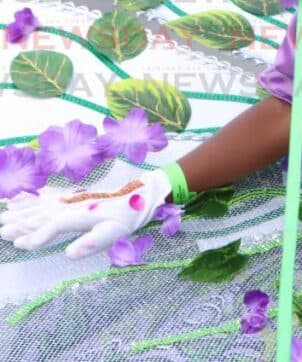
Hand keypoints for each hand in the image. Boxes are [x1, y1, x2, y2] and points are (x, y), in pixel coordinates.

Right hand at [0, 169, 170, 258]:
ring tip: (3, 219)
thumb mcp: (114, 233)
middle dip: (19, 224)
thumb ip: (92, 243)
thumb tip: (68, 255)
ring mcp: (69, 200)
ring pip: (39, 207)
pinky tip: (18, 201)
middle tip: (1, 231)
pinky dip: (30, 200)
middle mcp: (70, 206)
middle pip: (40, 215)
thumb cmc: (127, 217)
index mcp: (78, 216)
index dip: (36, 236)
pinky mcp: (71, 197)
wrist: (139, 194)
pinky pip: (46, 198)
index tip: (19, 245)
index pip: (52, 226)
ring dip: (21, 213)